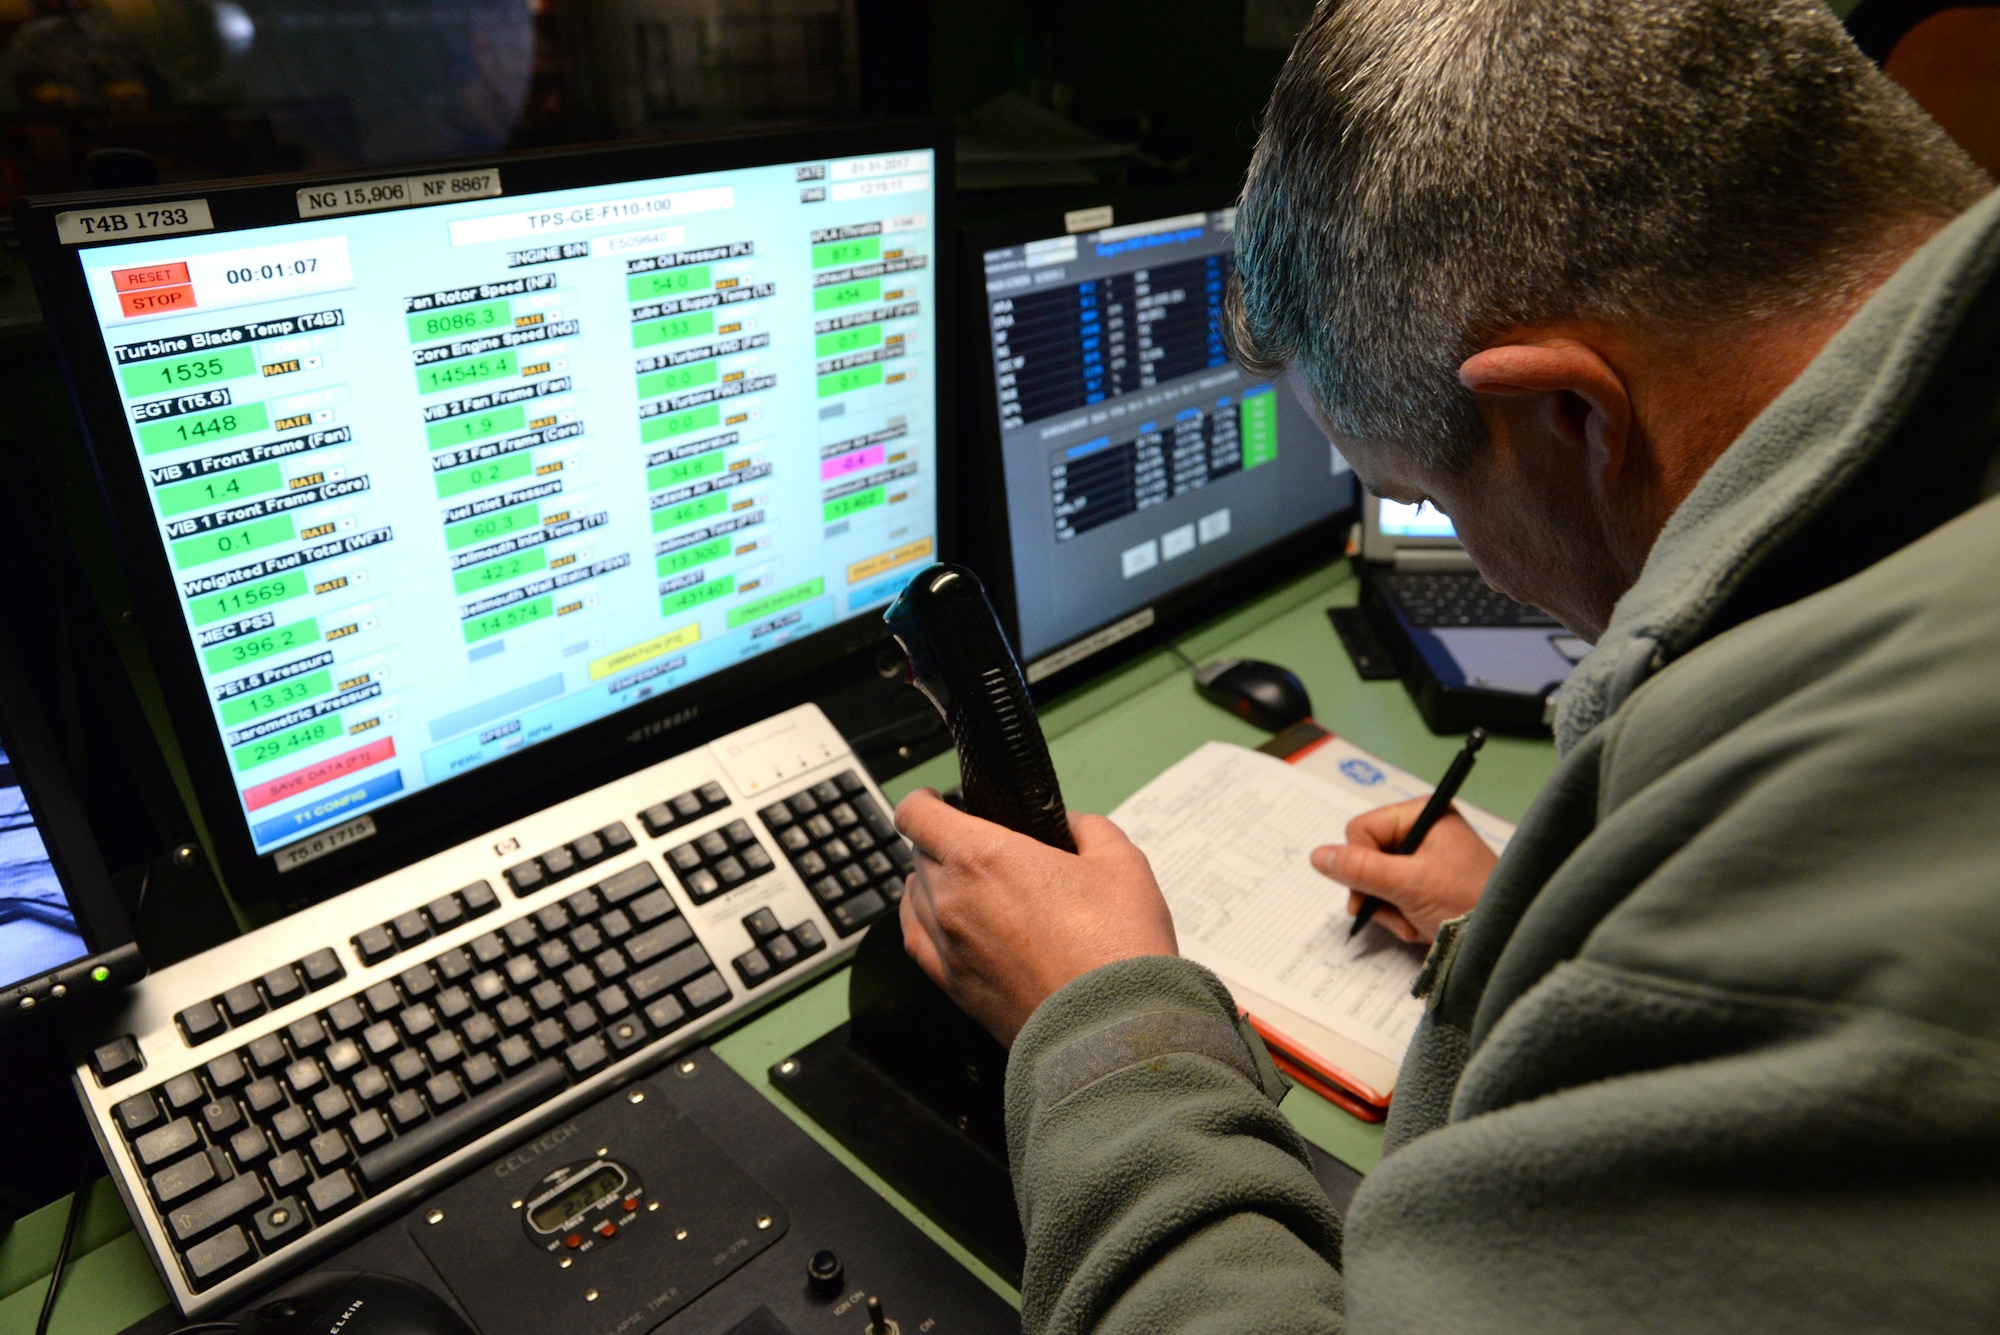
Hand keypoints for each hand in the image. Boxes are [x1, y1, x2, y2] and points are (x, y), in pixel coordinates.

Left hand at [894, 788, 1177, 1046]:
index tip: (940, 801)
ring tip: (969, 887)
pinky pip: (917, 941)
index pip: (917, 813)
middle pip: (918, 854)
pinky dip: (926, 923)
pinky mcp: (952, 987)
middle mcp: (951, 898)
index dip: (924, 800)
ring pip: (913, 898)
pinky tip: (949, 924)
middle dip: (943, 843)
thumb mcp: (1121, 863)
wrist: (1111, 1031)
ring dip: (933, 884)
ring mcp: (947, 946)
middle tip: (979, 848)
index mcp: (982, 856)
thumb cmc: (1116, 948)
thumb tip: (1072, 826)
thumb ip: (1088, 829)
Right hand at [1311, 797, 1495, 943]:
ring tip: (1415, 921)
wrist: (1501, 940)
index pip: (1362, 828)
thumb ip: (1361, 869)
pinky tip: (1419, 924)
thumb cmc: (1467, 902)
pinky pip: (1390, 897)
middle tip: (1397, 911)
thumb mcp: (1409, 884)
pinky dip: (1399, 917)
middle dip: (1377, 892)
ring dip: (1388, 909)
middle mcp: (1422, 832)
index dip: (1359, 860)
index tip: (1368, 890)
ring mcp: (1423, 860)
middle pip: (1366, 857)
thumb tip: (1319, 856)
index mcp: (1423, 815)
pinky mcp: (1424, 885)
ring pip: (1374, 882)